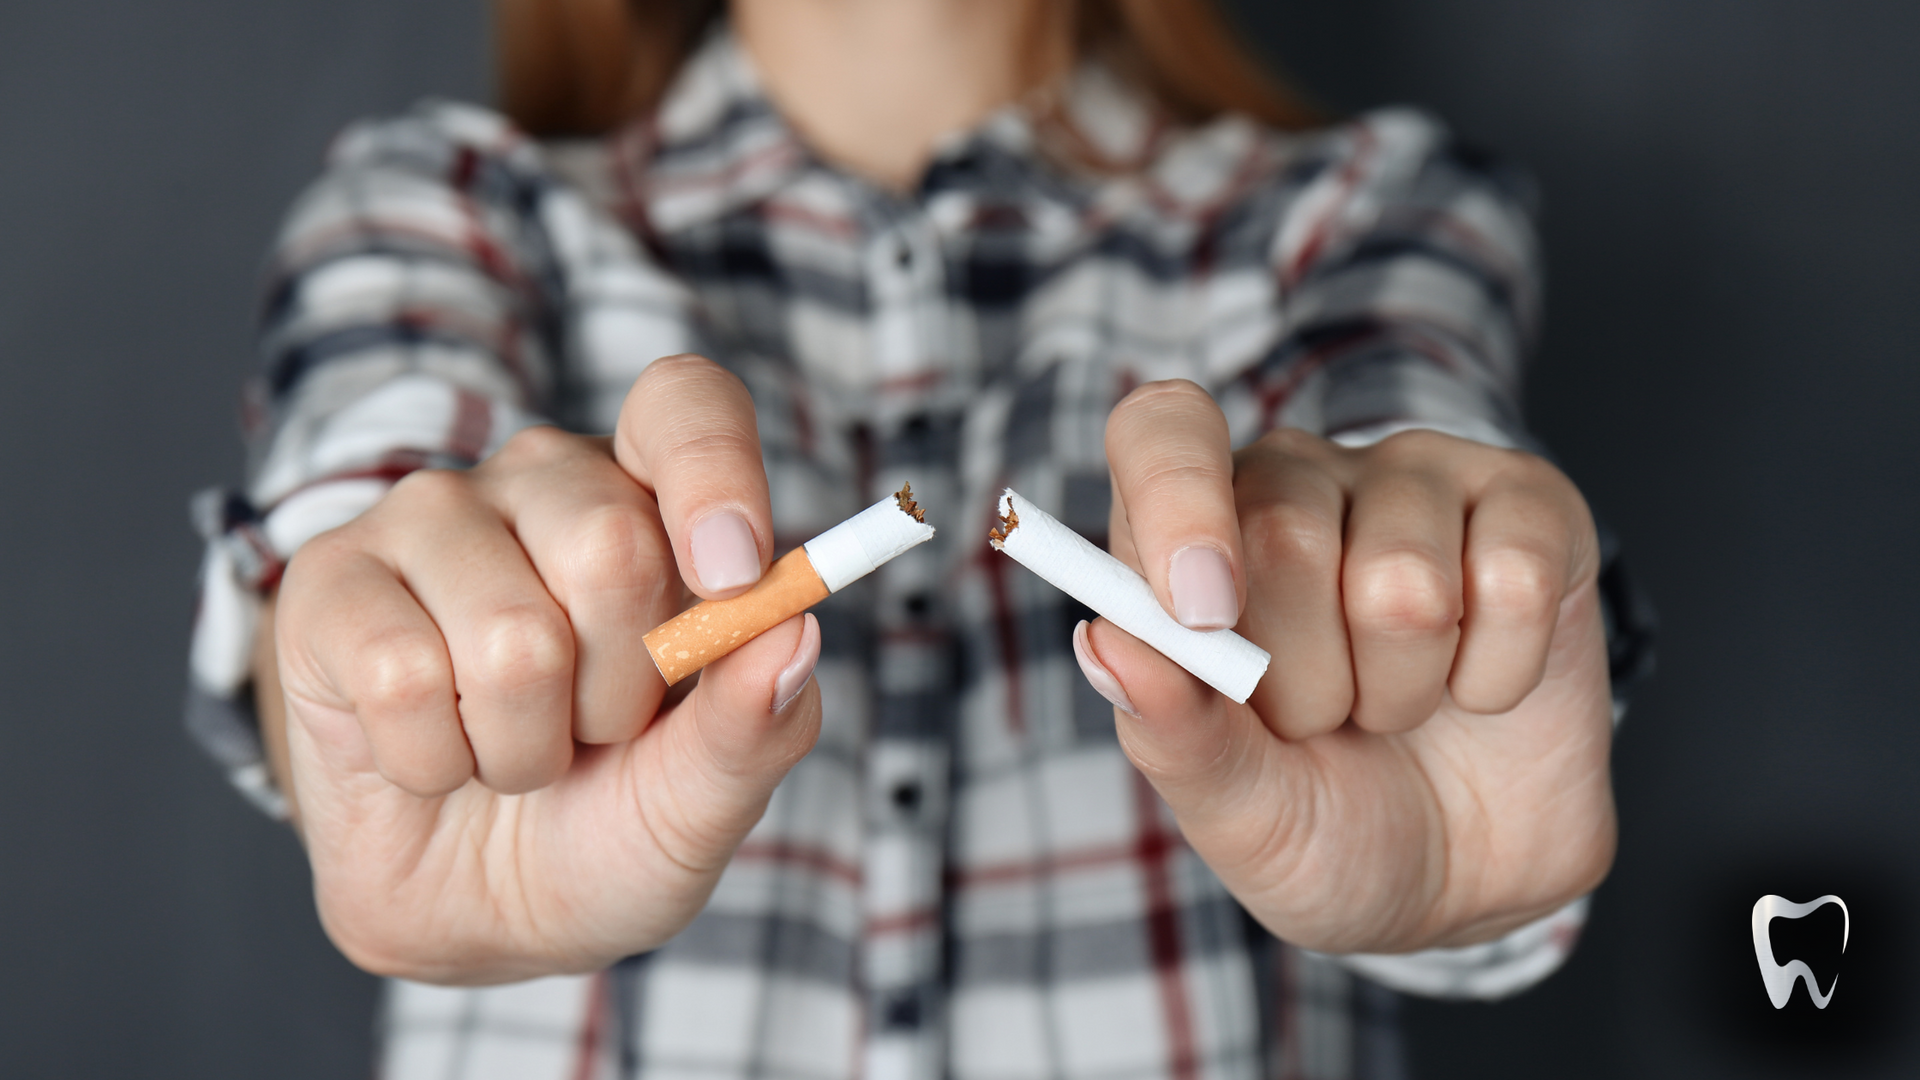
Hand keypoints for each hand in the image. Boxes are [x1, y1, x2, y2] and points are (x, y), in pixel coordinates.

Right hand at [269, 356, 822, 982]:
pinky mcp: (332, 585)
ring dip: (525, 747)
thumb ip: (758, 721)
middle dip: (621, 691)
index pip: (686, 408)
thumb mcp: (705, 798)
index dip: (715, 475)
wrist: (478, 914)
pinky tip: (432, 757)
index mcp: (652, 499)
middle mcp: (541, 483)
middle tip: (596, 732)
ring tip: (512, 751)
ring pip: (511, 636)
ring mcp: (427, 521)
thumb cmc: (609, 825)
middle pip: (613, 543)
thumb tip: (793, 631)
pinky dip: (435, 762)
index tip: (734, 577)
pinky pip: (403, 679)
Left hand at [1080, 380, 1614, 953]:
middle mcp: (1299, 480)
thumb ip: (1168, 730)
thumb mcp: (1232, 811)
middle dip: (1300, 679)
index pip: (1161, 431)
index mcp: (1189, 529)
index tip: (1202, 612)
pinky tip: (1480, 690)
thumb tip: (1105, 644)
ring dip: (1400, 690)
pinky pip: (1512, 579)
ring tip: (1395, 710)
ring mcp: (1419, 482)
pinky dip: (1495, 678)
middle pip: (1280, 529)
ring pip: (1401, 575)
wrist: (1460, 883)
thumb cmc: (1320, 824)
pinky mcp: (1530, 508)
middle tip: (1318, 723)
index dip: (1176, 499)